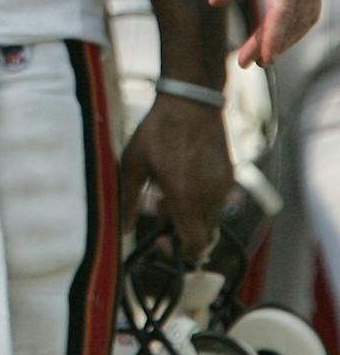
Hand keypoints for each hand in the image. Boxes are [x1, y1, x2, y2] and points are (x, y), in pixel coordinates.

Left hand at [119, 92, 232, 258]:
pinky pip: (217, 201)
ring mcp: (223, 187)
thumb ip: (129, 199)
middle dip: (184, 232)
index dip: (181, 250)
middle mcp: (210, 198)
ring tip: (167, 189)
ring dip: (193, 215)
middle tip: (161, 210)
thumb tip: (124, 229)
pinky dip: (202, 200)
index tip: (164, 242)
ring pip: (211, 218)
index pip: (195, 244)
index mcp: (185, 198)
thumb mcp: (133, 164)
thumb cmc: (157, 132)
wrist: (191, 104)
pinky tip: (183, 178)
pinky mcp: (229, 177)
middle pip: (204, 235)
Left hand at [210, 0, 324, 65]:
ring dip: (283, 38)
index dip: (272, 38)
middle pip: (294, 19)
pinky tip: (268, 37)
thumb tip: (218, 2)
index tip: (260, 59)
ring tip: (255, 55)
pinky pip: (305, 9)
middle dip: (272, 43)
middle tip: (246, 62)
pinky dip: (290, 25)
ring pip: (304, 18)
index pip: (283, 10)